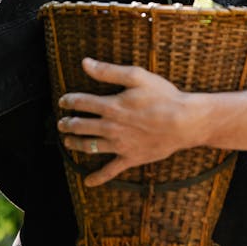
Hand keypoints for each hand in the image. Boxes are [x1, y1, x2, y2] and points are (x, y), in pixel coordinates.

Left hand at [57, 56, 192, 186]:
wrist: (184, 122)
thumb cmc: (163, 96)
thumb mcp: (136, 76)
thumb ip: (109, 71)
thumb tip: (85, 63)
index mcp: (111, 106)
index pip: (82, 102)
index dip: (69, 101)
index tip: (62, 101)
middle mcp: (111, 127)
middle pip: (82, 126)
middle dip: (68, 124)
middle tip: (61, 123)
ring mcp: (119, 145)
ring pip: (90, 146)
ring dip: (76, 144)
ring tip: (67, 141)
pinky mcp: (131, 158)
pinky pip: (110, 170)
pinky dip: (98, 177)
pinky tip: (88, 182)